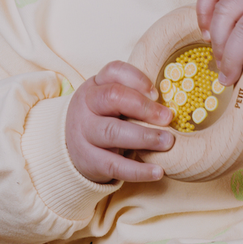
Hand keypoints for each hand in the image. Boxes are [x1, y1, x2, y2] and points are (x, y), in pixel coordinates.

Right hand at [65, 60, 174, 183]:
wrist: (71, 149)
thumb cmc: (103, 119)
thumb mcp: (111, 102)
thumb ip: (134, 97)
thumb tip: (171, 105)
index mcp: (95, 86)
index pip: (113, 71)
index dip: (137, 79)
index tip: (157, 93)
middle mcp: (86, 106)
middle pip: (112, 97)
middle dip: (143, 107)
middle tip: (168, 117)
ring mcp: (84, 133)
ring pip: (112, 131)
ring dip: (144, 136)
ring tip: (168, 141)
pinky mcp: (89, 160)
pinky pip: (114, 165)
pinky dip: (138, 171)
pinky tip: (157, 172)